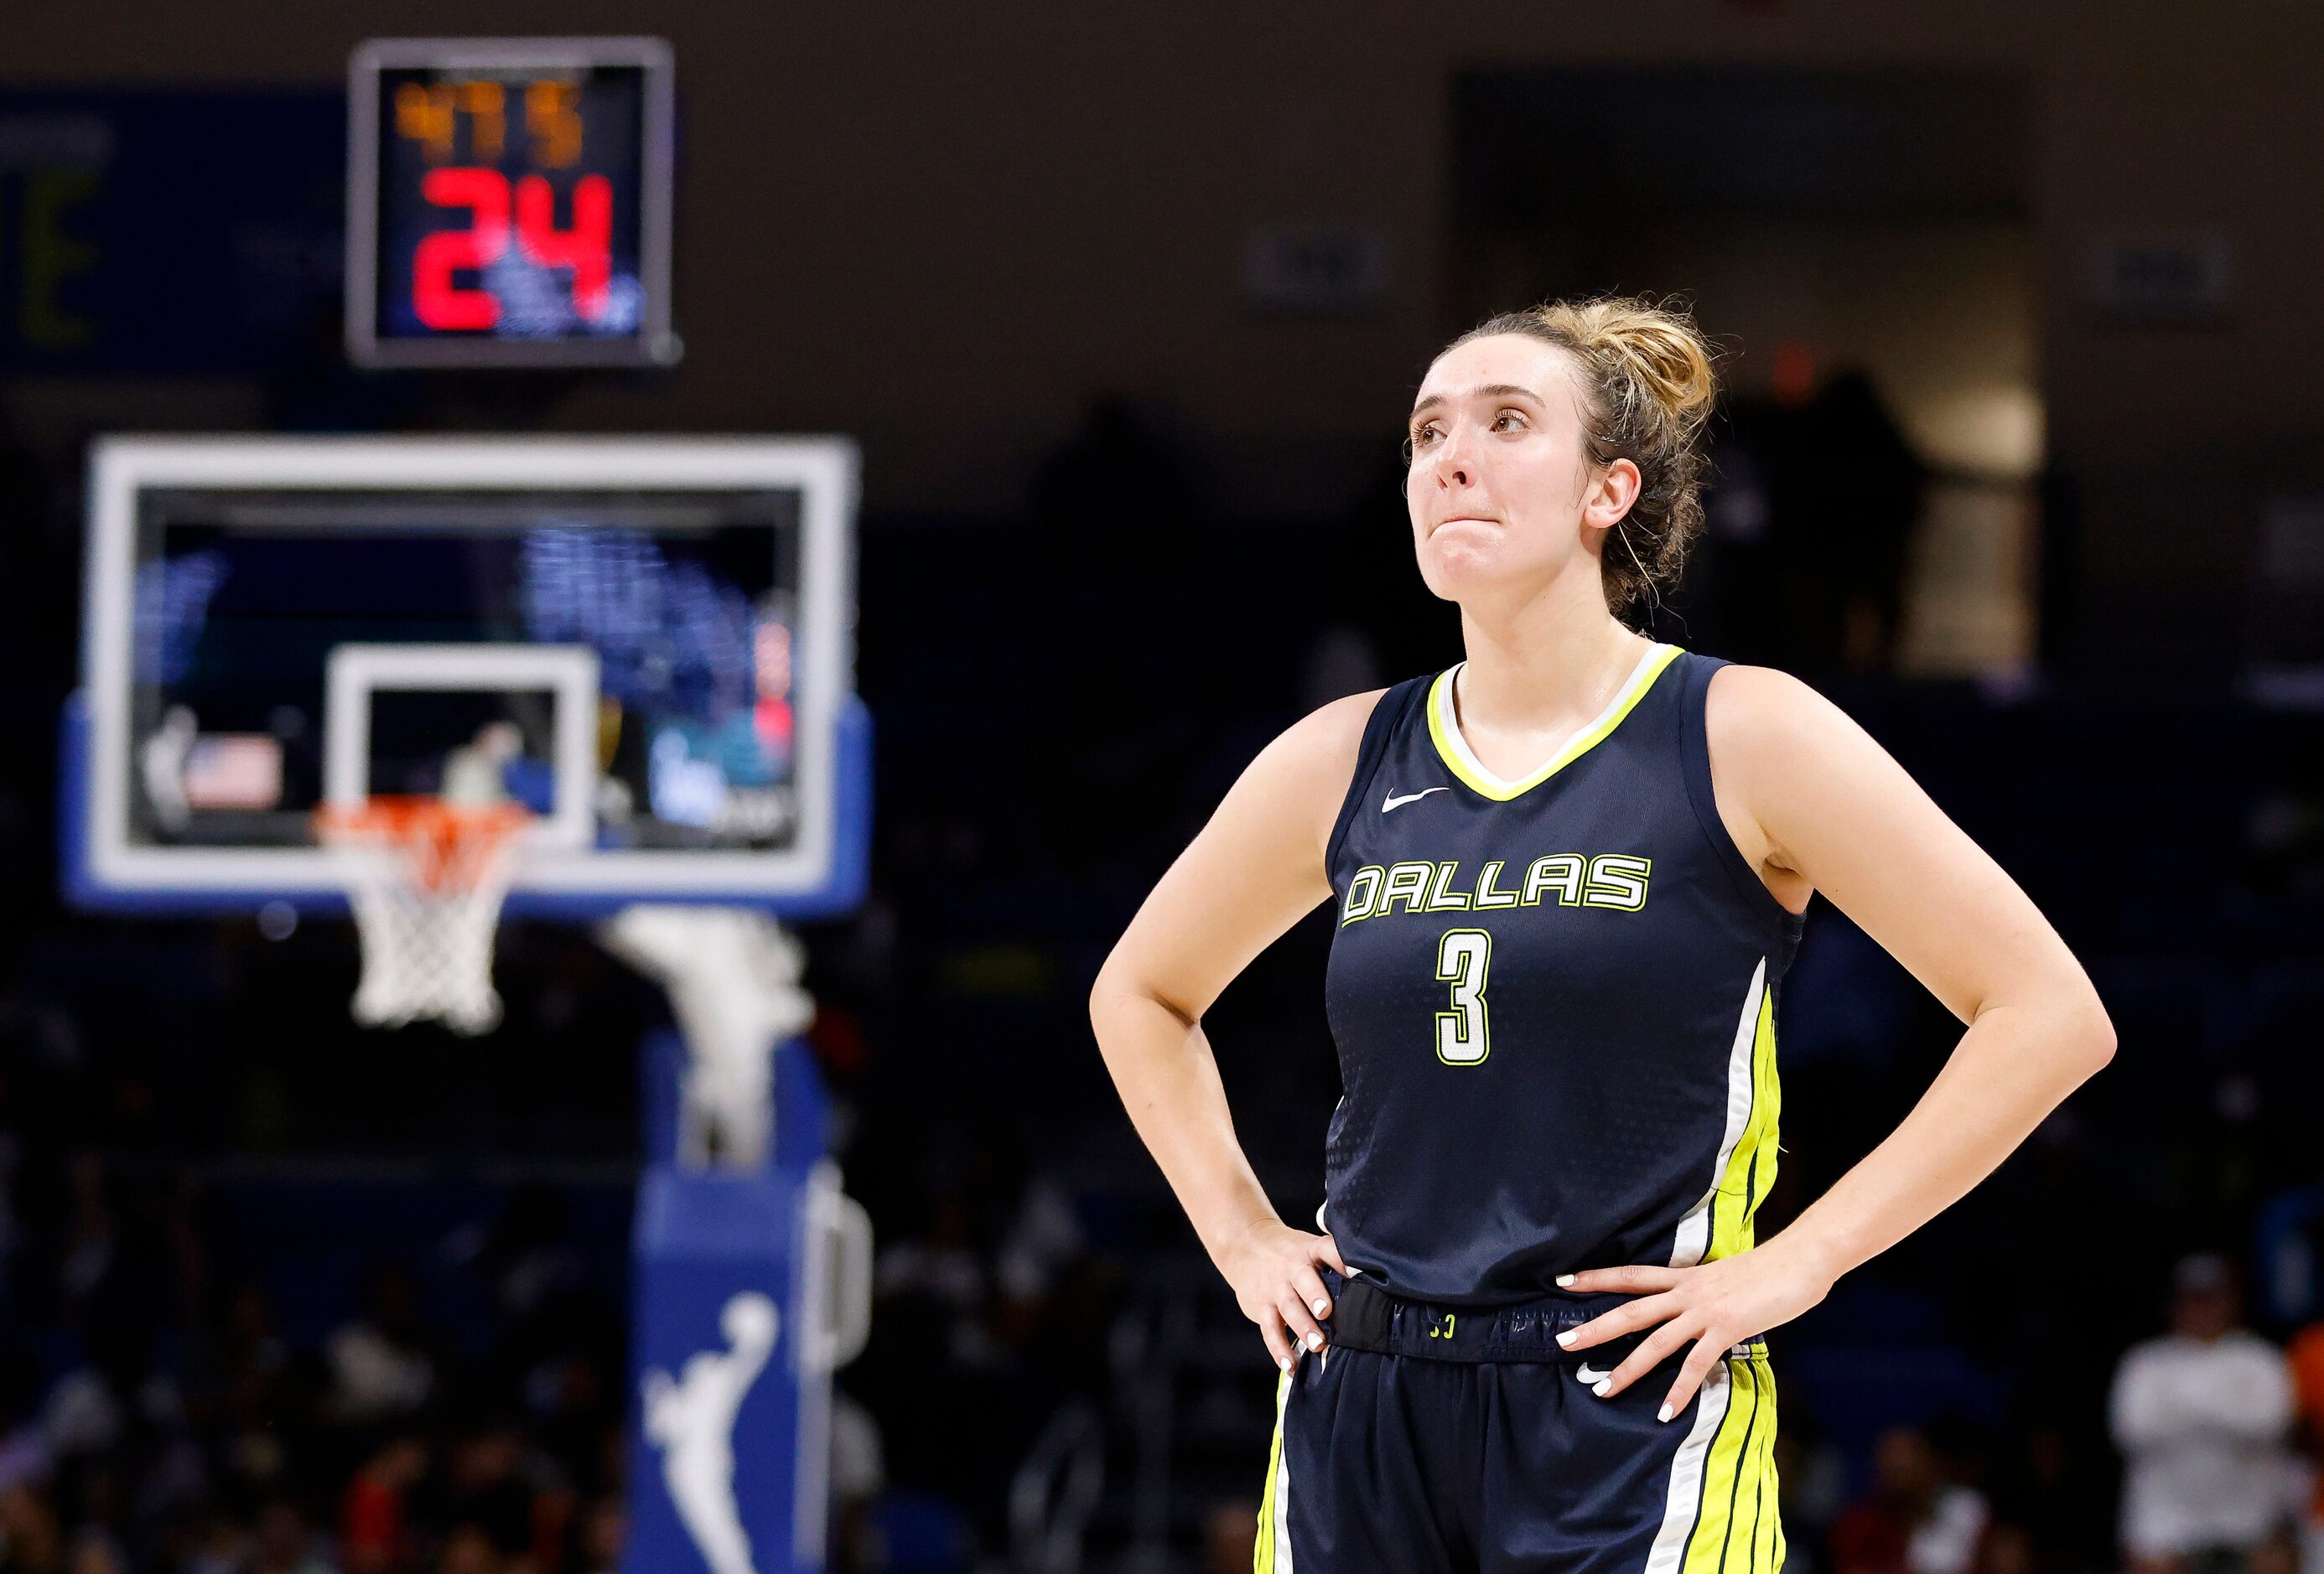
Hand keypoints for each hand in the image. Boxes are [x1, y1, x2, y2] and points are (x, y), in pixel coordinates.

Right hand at [1215, 1218, 1348, 1371]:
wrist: (1244, 1246)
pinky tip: (1290, 1365)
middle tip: (1326, 1313)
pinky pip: (1269, 1330)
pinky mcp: (1261, 1307)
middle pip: (1303, 1280)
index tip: (1354, 1271)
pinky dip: (1279, 1349)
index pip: (1326, 1249)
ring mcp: (1275, 1288)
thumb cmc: (1290, 1253)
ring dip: (1302, 1327)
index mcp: (1309, 1251)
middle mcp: (1291, 1268)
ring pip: (1288, 1307)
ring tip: (1317, 1345)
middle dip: (1314, 1296)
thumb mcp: (1309, 1248)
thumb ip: (1333, 1262)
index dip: (1340, 1259)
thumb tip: (1372, 1279)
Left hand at [1554, 1238, 1835, 1418]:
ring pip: (1655, 1342)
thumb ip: (1704, 1292)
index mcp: (1685, 1277)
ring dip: (1627, 1369)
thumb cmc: (1770, 1268)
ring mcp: (1705, 1312)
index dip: (1596, 1277)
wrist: (1800, 1259)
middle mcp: (1687, 1292)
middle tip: (1562, 1342)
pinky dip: (1679, 1390)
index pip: (1630, 1275)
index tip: (1563, 1280)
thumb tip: (1694, 1307)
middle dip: (1595, 1327)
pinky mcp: (1726, 1329)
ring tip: (1601, 1390)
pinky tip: (1664, 1412)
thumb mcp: (1725, 1276)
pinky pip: (1696, 1365)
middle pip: (1630, 1310)